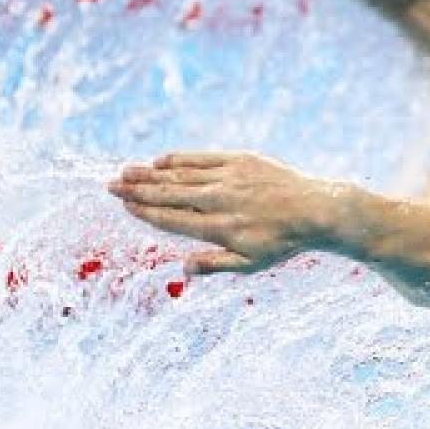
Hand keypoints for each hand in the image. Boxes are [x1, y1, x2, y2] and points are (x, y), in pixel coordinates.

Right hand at [109, 152, 336, 274]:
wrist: (318, 209)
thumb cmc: (283, 241)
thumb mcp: (252, 264)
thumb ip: (215, 265)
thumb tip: (182, 270)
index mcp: (220, 229)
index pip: (173, 219)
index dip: (146, 212)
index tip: (125, 205)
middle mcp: (221, 201)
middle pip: (170, 194)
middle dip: (138, 189)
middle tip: (111, 186)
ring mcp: (230, 178)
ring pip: (182, 174)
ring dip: (151, 172)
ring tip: (127, 171)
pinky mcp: (242, 160)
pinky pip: (203, 158)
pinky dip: (179, 159)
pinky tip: (161, 160)